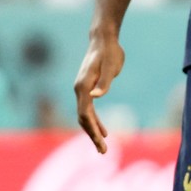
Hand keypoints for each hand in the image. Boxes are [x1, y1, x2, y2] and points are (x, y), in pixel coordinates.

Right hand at [74, 34, 124, 153]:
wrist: (103, 40)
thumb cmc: (109, 52)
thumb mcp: (111, 67)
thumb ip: (104, 82)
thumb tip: (96, 97)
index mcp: (83, 87)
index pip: (84, 113)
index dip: (92, 129)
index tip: (101, 142)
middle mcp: (79, 90)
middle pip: (83, 118)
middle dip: (92, 136)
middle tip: (103, 151)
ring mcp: (82, 89)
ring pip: (85, 116)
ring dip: (93, 132)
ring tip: (103, 147)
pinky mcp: (87, 88)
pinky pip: (89, 110)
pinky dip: (95, 122)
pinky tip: (103, 131)